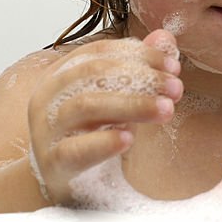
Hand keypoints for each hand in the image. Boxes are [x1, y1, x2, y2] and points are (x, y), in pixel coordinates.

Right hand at [27, 29, 182, 204]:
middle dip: (141, 78)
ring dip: (132, 105)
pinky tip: (129, 139)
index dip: (139, 54)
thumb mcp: (115, 100)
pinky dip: (102, 141)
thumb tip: (164, 37)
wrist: (56, 184)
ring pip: (86, 106)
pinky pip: (74, 149)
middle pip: (93, 74)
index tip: (173, 64)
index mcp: (61, 74)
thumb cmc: (87, 135)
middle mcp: (49, 97)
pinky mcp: (51, 163)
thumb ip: (137, 68)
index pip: (99, 53)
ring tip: (165, 109)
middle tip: (175, 87)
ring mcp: (46, 130)